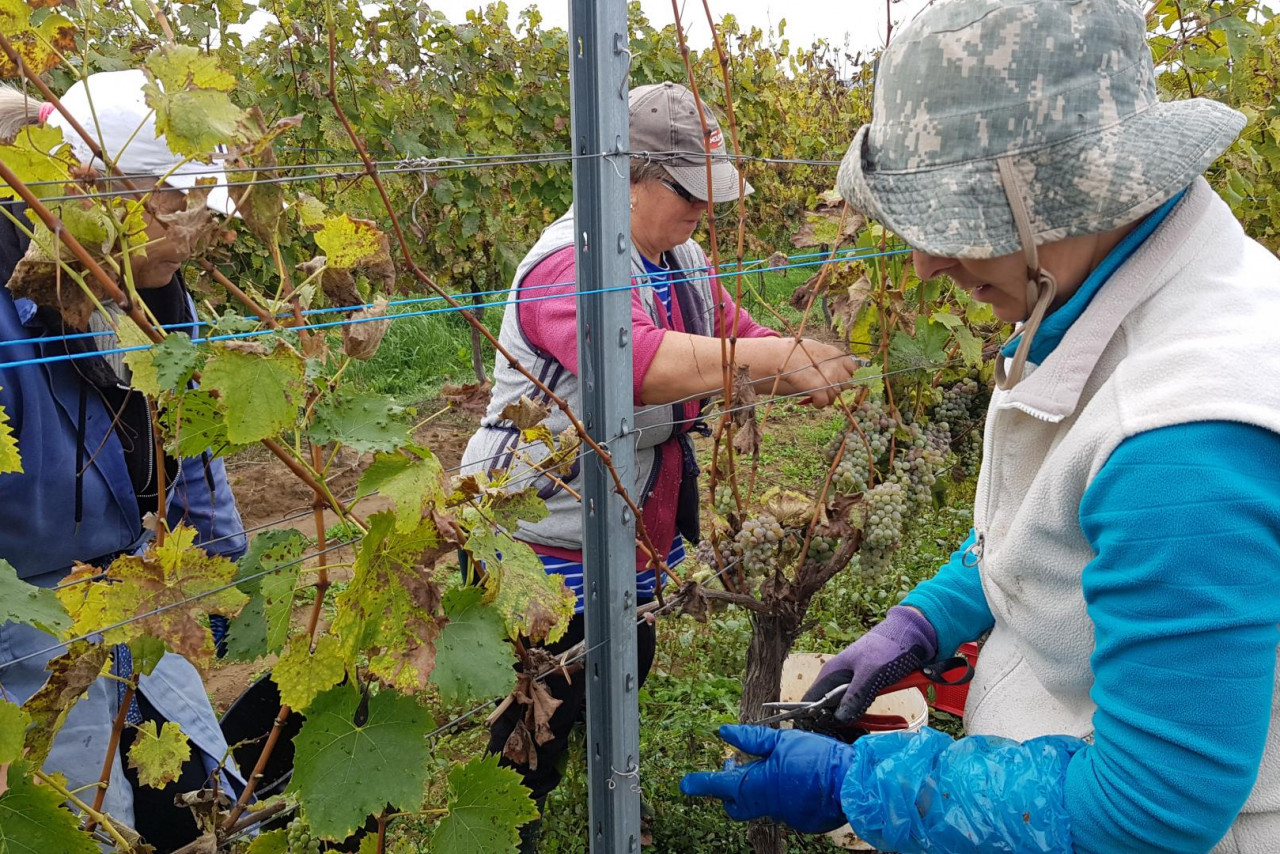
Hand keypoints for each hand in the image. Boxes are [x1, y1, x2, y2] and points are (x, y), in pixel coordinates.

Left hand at [680, 725, 854, 833]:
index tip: (685, 784)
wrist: (852, 785)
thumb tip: (725, 732)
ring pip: (761, 804)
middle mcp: (767, 805)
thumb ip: (752, 739)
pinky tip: (798, 778)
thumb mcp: (782, 741)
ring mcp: (784, 815)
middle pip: (737, 803)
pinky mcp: (801, 820)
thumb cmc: (818, 759)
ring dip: (760, 787)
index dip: (701, 783)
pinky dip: (782, 793)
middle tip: (734, 767)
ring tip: (775, 766)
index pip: (721, 785)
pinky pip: (783, 807)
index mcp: (758, 785)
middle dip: (730, 790)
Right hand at [770, 338, 857, 407]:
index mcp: (838, 355)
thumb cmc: (798, 351)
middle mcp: (836, 366)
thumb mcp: (819, 349)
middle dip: (839, 389)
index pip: (854, 369)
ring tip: (817, 395)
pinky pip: (824, 402)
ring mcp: (829, 378)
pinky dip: (819, 404)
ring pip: (835, 396)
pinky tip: (813, 400)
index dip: (848, 377)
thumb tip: (840, 370)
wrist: (782, 356)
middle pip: (847, 384)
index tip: (842, 381)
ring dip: (827, 398)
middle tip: (828, 389)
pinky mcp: (819, 390)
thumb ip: (832, 359)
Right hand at [803, 605, 936, 722]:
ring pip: (843, 709)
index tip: (824, 733)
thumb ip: (854, 696)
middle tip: (849, 735)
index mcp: (830, 673)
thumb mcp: (870, 674)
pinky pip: (858, 705)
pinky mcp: (863, 687)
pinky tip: (874, 722)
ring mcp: (850, 683)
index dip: (811, 717)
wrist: (912, 637)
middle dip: (835, 723)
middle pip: (826, 708)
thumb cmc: (888, 650)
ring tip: (862, 729)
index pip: (809, 699)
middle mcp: (836, 679)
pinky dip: (864, 714)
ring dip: (852, 720)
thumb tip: (838, 719)